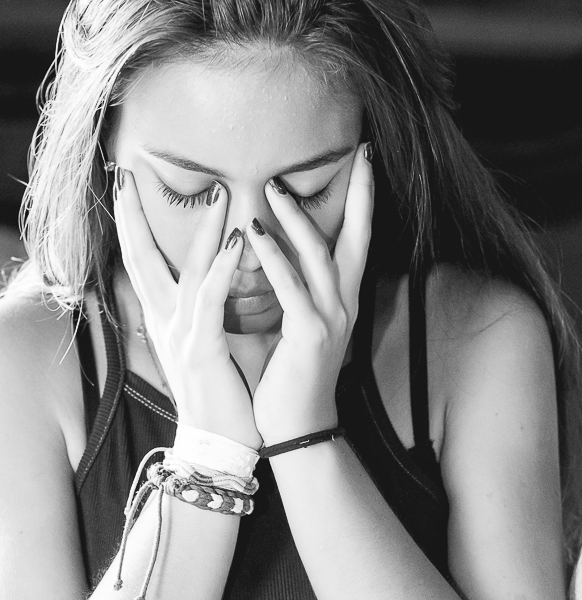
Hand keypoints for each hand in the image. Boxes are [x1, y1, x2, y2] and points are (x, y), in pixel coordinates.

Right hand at [113, 170, 261, 448]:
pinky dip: (219, 269)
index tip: (125, 186)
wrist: (216, 445)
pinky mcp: (201, 351)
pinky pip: (209, 302)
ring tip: (215, 191)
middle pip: (141, 259)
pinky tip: (234, 240)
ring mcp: (180, 336)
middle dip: (133, 217)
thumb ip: (202, 309)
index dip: (131, 224)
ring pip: (185, 272)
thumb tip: (206, 278)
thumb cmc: (218, 395)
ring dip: (200, 230)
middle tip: (126, 174)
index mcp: (165, 319)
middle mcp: (165, 323)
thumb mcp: (202, 345)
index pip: (142, 262)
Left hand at [245, 144, 373, 444]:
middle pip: (357, 238)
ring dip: (297, 219)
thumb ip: (292, 294)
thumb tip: (274, 259)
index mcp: (341, 302)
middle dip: (361, 194)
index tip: (364, 162)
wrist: (296, 428)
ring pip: (320, 256)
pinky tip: (254, 234)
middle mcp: (344, 305)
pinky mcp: (309, 335)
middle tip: (358, 151)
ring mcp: (330, 319)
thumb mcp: (294, 328)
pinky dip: (274, 258)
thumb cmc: (289, 381)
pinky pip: (290, 288)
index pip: (356, 242)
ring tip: (273, 186)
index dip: (363, 202)